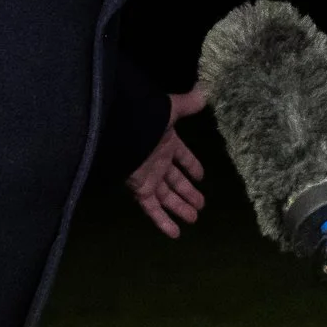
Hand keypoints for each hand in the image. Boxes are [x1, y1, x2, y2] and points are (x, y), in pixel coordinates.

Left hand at [126, 89, 208, 238]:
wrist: (121, 128)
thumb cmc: (146, 118)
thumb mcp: (170, 110)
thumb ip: (188, 104)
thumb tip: (206, 92)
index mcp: (166, 142)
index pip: (182, 156)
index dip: (192, 165)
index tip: (202, 176)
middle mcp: (158, 161)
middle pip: (176, 181)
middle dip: (188, 192)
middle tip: (201, 205)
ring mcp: (150, 176)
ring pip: (167, 196)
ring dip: (180, 208)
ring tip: (194, 219)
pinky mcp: (141, 189)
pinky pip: (153, 208)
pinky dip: (163, 221)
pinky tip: (175, 234)